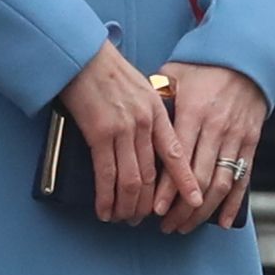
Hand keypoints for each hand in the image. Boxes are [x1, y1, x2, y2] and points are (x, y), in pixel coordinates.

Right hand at [56, 43, 168, 223]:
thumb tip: (148, 135)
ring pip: (131, 180)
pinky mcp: (99, 134)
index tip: (195, 201)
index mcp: (156, 111)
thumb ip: (148, 110)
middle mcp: (144, 123)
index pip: (176, 154)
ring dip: (127, 206)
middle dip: (148, 203)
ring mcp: (122, 130)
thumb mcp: (138, 86)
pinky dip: (105, 197)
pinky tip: (104, 210)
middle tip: (143, 219)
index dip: (186, 181)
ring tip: (122, 219)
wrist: (80, 55)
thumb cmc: (105, 68)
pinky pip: (106, 175)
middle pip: (152, 175)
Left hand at [156, 62, 267, 232]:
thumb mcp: (174, 76)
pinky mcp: (251, 142)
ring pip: (220, 183)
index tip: (154, 209)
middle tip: (164, 225)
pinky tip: (222, 222)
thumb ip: (153, 99)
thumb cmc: (201, 67)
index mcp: (193, 112)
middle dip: (181, 207)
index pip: (178, 158)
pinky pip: (243, 178)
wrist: (244, 58)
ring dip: (203, 211)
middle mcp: (216, 127)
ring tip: (184, 226)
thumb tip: (129, 119)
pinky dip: (233, 203)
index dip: (167, 187)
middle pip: (199, 177)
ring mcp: (236, 136)